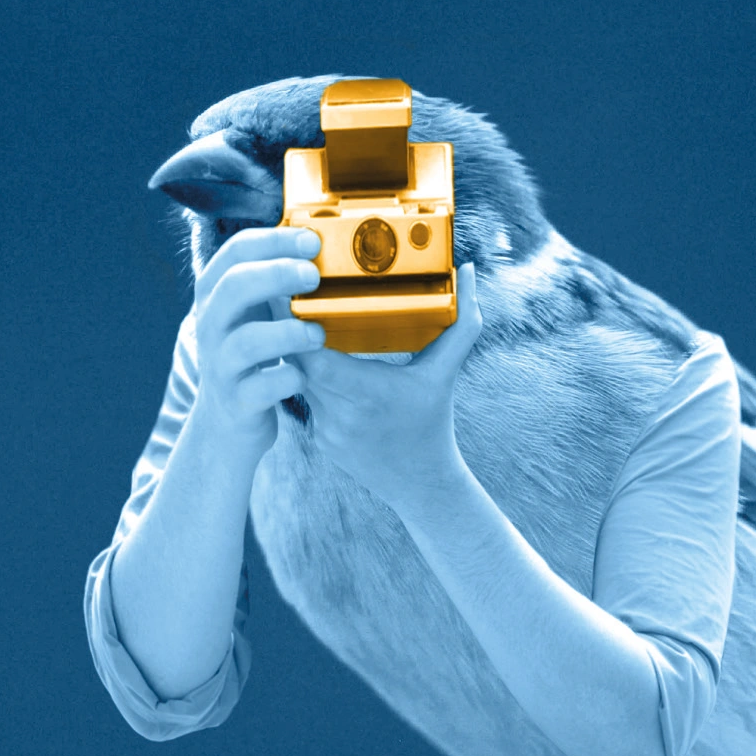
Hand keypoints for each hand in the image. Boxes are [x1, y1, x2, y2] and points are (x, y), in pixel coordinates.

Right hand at [191, 226, 326, 456]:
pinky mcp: (237, 400)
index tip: (313, 240)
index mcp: (216, 293)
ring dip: (286, 332)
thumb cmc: (249, 356)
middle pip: (235, 286)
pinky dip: (285, 380)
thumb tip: (316, 236)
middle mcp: (212, 323)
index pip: (237, 251)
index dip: (275, 240)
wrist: (226, 422)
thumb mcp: (250, 310)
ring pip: (246, 341)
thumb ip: (271, 278)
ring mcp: (221, 363)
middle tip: (315, 276)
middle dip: (277, 274)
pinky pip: (259, 388)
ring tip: (317, 333)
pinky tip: (303, 377)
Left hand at [299, 261, 483, 510]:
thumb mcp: (445, 372)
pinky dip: (308, 378)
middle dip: (289, 329)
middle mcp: (342, 413)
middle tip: (287, 292)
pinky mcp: (319, 437)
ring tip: (294, 319)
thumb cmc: (434, 423)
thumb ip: (462, 322)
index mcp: (369, 394)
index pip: (313, 358)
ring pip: (296, 379)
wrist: (421, 484)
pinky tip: (310, 361)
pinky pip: (305, 398)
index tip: (294, 295)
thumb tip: (468, 271)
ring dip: (296, 351)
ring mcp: (326, 428)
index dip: (295, 328)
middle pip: (295, 362)